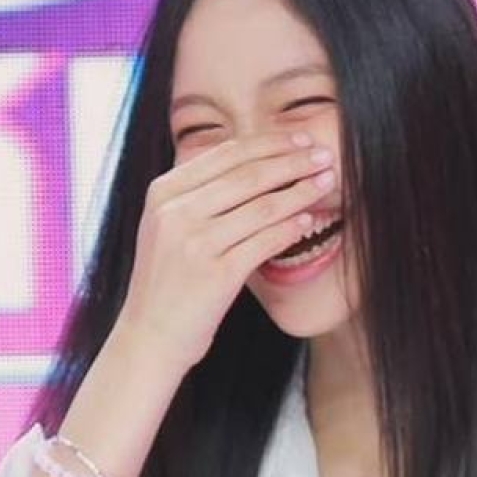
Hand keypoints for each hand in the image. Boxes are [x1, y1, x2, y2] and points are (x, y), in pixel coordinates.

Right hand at [116, 131, 338, 373]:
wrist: (149, 336)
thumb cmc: (167, 282)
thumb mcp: (166, 227)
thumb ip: (198, 194)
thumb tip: (256, 162)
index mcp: (163, 193)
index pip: (226, 154)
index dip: (270, 143)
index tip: (300, 140)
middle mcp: (176, 212)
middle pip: (248, 174)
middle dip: (293, 161)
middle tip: (324, 154)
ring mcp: (194, 243)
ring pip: (262, 205)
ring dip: (301, 191)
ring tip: (326, 182)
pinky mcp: (216, 274)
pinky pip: (265, 241)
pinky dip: (291, 227)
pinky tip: (309, 221)